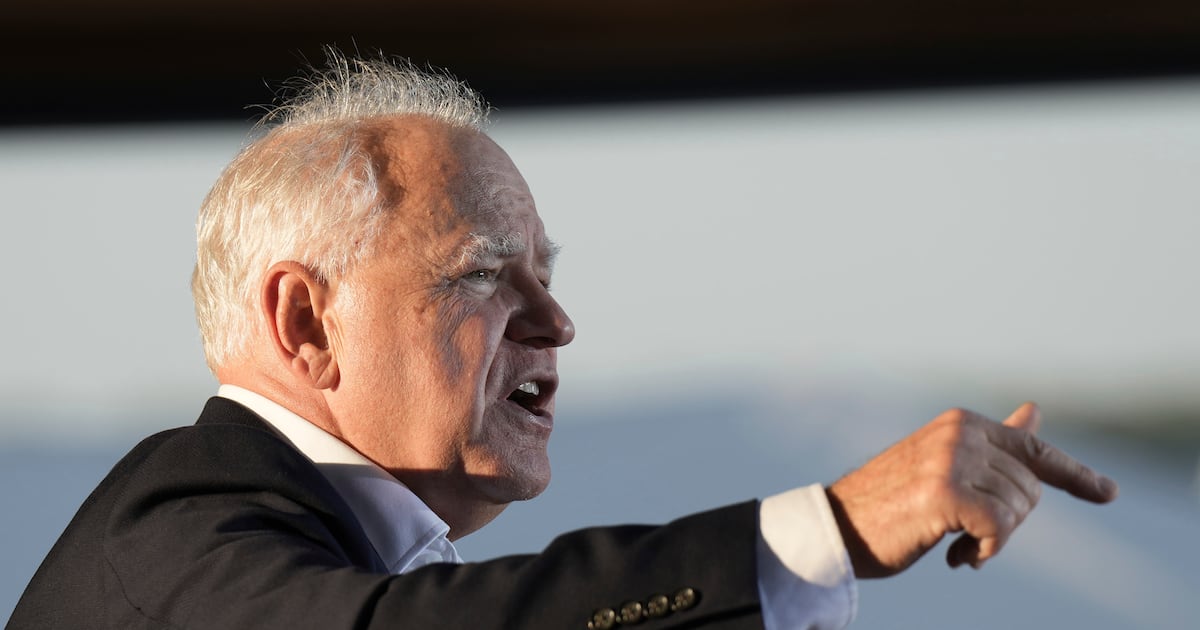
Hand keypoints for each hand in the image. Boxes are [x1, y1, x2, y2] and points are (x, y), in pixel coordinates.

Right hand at [825, 402, 1117, 577]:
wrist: (836, 527)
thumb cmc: (889, 504)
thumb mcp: (946, 468)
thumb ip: (994, 443)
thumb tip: (1035, 412)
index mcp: (961, 423)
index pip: (1033, 450)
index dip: (1074, 475)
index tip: (1108, 493)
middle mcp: (959, 433)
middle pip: (1029, 490)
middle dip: (1006, 523)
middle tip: (965, 537)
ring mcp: (952, 460)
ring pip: (1016, 512)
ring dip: (990, 541)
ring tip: (951, 545)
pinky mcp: (944, 492)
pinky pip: (999, 531)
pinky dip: (984, 552)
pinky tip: (955, 557)